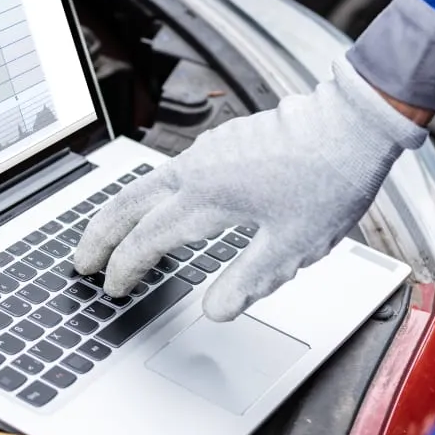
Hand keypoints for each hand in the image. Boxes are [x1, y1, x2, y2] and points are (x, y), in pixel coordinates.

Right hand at [75, 56, 425, 320]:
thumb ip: (246, 281)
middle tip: (81, 260)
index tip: (113, 287)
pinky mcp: (223, 143)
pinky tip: (156, 205)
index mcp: (206, 197)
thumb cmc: (329, 180)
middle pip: (129, 203)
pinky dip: (148, 195)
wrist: (353, 125)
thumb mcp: (291, 247)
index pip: (148, 239)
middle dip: (99, 234)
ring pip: (145, 183)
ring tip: (107, 234)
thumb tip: (214, 309)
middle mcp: (197, 170)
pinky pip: (168, 171)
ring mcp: (208, 152)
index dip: (126, 267)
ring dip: (120, 211)